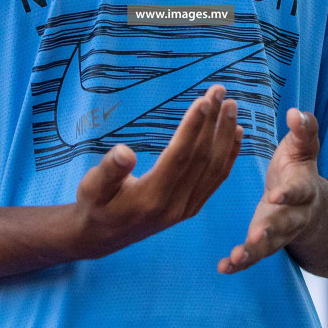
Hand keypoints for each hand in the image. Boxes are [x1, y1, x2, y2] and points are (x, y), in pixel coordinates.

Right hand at [71, 83, 241, 259]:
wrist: (101, 237)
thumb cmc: (94, 205)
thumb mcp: (91, 188)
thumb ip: (108, 171)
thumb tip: (124, 152)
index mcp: (151, 198)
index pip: (180, 157)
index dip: (193, 127)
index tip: (205, 100)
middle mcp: (175, 205)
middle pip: (201, 159)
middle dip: (213, 122)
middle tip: (220, 90)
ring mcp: (186, 208)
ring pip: (214, 168)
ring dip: (225, 135)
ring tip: (231, 105)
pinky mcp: (191, 207)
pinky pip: (216, 178)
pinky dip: (229, 154)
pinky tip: (236, 133)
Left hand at [218, 108, 322, 273]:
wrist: (311, 206)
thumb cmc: (300, 170)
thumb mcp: (304, 148)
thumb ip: (304, 130)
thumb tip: (296, 111)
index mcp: (304, 189)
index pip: (298, 191)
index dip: (289, 194)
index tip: (276, 195)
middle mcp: (295, 215)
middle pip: (285, 224)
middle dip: (271, 230)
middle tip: (256, 236)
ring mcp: (280, 233)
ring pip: (269, 246)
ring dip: (253, 253)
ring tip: (236, 258)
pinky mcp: (265, 243)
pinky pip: (253, 257)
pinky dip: (240, 264)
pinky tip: (223, 267)